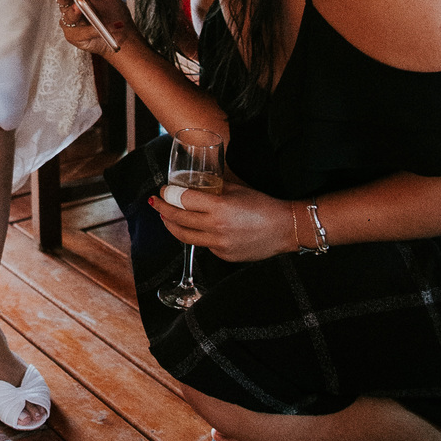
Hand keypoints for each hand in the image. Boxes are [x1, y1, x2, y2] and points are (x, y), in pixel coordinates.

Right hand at [52, 0, 135, 58]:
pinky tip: (98, 29)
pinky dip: (89, 30)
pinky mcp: (73, 36)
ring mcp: (70, 21)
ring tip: (80, 8)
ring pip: (68, 14)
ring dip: (74, 12)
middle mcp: (69, 6)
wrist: (123, 35)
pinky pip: (78, 32)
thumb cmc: (113, 13)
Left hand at [151, 173, 294, 263]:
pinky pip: (202, 244)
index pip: (183, 200)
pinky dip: (194, 235)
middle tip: (155, 202)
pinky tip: (192, 228)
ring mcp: (219, 244)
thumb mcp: (235, 189)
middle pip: (178, 219)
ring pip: (184, 236)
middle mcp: (217, 227)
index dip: (168, 194)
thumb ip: (211, 188)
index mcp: (220, 206)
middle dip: (162, 209)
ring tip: (164, 217)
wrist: (284, 229)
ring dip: (171, 226)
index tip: (162, 190)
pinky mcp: (223, 255)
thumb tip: (189, 185)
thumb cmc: (262, 204)